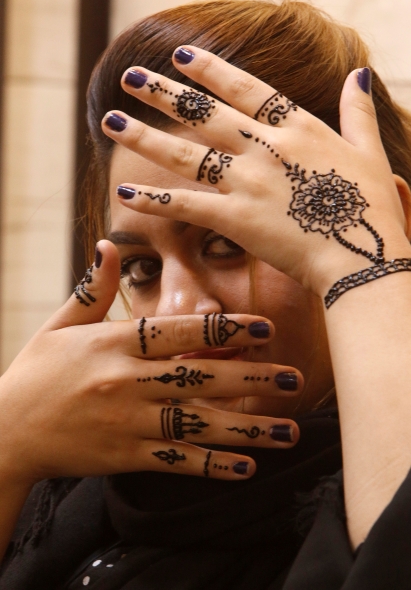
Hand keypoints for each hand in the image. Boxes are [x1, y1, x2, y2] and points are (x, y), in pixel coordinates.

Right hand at [0, 240, 301, 487]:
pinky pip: (176, 461)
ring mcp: (127, 422)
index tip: (266, 328)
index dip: (225, 329)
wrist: (4, 432)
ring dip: (247, 429)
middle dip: (252, 378)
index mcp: (113, 343)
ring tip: (289, 430)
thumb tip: (110, 244)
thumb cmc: (35, 372)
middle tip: (295, 379)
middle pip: (200, 377)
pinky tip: (247, 468)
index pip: (178, 331)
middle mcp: (125, 381)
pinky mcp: (124, 456)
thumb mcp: (60, 325)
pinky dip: (212, 466)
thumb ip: (93, 288)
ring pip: (197, 424)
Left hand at [102, 47, 410, 299]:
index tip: (179, 57)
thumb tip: (359, 74)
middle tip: (129, 76)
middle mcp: (266, 148)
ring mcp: (248, 182)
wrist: (362, 256)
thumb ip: (358, 113)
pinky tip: (123, 194)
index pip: (246, 90)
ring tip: (111, 122)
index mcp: (298, 129)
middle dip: (163, 93)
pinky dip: (154, 202)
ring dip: (144, 137)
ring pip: (186, 153)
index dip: (210, 71)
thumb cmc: (373, 209)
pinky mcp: (236, 219)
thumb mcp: (370, 152)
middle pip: (204, 113)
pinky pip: (186, 206)